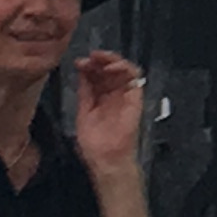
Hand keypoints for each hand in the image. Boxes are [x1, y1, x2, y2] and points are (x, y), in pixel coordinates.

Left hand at [73, 52, 146, 176]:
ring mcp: (125, 95)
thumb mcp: (83, 113)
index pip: (97, 76)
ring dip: (112, 60)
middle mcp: (113, 94)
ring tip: (100, 58)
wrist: (106, 159)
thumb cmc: (94, 143)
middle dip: (100, 60)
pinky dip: (125, 68)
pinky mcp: (136, 97)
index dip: (90, 67)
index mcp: (100, 98)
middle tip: (91, 57)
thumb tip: (82, 72)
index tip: (80, 62)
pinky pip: (136, 77)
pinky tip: (113, 66)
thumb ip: (85, 93)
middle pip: (109, 70)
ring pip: (123, 69)